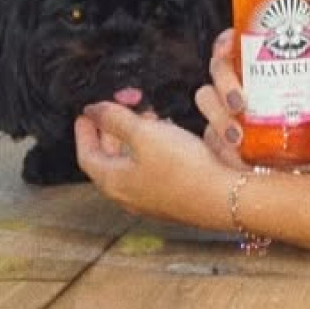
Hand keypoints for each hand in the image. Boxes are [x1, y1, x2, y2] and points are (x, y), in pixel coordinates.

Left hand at [73, 96, 233, 226]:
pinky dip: (151, 149)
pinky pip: (151, 169)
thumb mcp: (144, 134)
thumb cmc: (183, 167)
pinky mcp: (171, 196)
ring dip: (133, 138)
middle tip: (116, 110)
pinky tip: (167, 136)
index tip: (85, 115)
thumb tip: (93, 111)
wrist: (225, 197)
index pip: (87, 155)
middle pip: (108, 160)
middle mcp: (128, 194)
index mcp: (113, 181)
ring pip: (131, 164)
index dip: (85, 132)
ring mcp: (150, 199)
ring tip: (145, 117)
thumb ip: (116, 119)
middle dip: (111, 132)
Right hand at [195, 29, 309, 170]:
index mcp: (259, 70)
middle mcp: (237, 87)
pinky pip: (209, 140)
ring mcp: (224, 114)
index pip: (234, 46)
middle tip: (240, 102)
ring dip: (218, 118)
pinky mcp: (217, 143)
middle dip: (224, 83)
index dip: (225, 41)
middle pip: (216, 70)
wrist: (309, 173)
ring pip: (207, 103)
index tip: (231, 45)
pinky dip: (220, 146)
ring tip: (238, 138)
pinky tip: (236, 156)